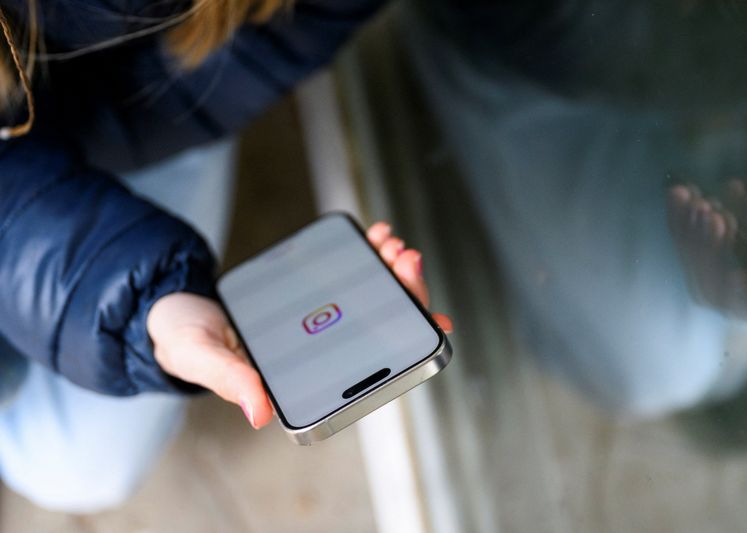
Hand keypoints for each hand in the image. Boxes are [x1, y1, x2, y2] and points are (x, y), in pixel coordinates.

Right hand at [147, 222, 452, 429]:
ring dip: (392, 271)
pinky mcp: (314, 295)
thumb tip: (260, 412)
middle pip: (384, 326)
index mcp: (309, 377)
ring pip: (374, 298)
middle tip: (404, 258)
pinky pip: (351, 276)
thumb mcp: (203, 358)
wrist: (170, 309)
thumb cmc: (187, 343)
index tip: (433, 318)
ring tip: (392, 244)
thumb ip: (230, 380)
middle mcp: (323, 350)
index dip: (411, 347)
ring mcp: (322, 320)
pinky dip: (368, 256)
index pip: (373, 368)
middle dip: (405, 292)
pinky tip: (376, 238)